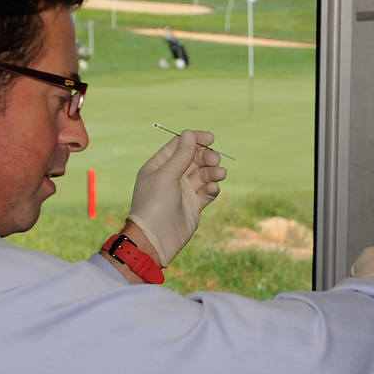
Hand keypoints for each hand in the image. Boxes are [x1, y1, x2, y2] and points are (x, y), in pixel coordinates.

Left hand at [127, 128, 227, 263]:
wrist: (155, 239)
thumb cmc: (154, 205)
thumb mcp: (166, 175)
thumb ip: (181, 155)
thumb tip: (189, 133)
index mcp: (159, 166)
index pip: (179, 146)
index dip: (194, 140)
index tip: (210, 138)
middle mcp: (171, 177)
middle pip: (194, 159)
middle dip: (206, 157)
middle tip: (215, 160)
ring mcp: (183, 191)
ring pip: (203, 174)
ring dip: (213, 172)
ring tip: (220, 174)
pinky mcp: (194, 206)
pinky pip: (207, 191)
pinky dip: (212, 187)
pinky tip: (213, 188)